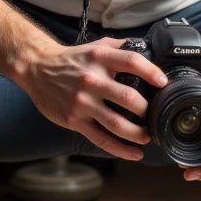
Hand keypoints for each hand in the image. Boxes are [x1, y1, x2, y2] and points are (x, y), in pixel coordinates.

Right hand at [17, 39, 167, 161]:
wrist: (37, 69)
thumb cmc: (70, 60)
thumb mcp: (95, 46)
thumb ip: (120, 48)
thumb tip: (148, 49)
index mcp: (99, 59)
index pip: (132, 62)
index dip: (152, 73)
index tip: (163, 83)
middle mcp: (91, 80)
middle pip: (129, 97)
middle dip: (147, 109)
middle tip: (153, 113)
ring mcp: (82, 102)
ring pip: (117, 123)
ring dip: (138, 133)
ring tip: (147, 136)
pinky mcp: (75, 120)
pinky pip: (101, 139)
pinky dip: (121, 149)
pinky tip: (135, 153)